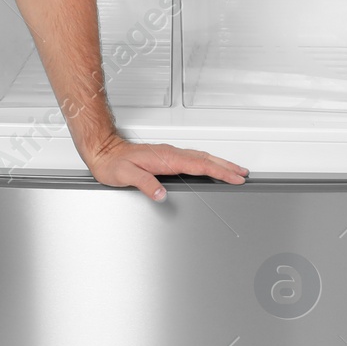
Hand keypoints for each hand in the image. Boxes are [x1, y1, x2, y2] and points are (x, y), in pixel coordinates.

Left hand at [84, 136, 248, 201]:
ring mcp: (169, 154)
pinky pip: (193, 158)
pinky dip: (207, 162)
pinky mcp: (166, 156)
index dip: (220, 171)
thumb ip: (145, 184)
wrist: (103, 151)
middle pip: (206, 158)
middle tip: (243, 173)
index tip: (235, 176)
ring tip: (233, 170)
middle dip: (227, 166)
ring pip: (201, 157)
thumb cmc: (112, 163)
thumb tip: (161, 194)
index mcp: (165, 158)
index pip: (200, 164)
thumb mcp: (126, 175)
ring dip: (219, 163)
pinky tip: (210, 166)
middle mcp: (170, 153)